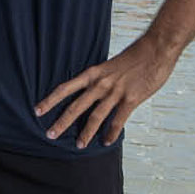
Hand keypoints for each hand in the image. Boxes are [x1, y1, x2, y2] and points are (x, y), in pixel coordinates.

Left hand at [35, 33, 177, 147]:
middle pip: (75, 107)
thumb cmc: (135, 55)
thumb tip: (91, 90)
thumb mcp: (109, 65)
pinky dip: (111, 133)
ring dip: (86, 134)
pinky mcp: (131, 99)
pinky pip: (118, 121)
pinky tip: (106, 142)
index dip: (50, 101)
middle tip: (49, 135)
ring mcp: (115, 92)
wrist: (157, 48)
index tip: (37, 111)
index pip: (65, 88)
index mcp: (92, 73)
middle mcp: (100, 84)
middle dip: (61, 123)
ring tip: (78, 145)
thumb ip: (99, 78)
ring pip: (95, 117)